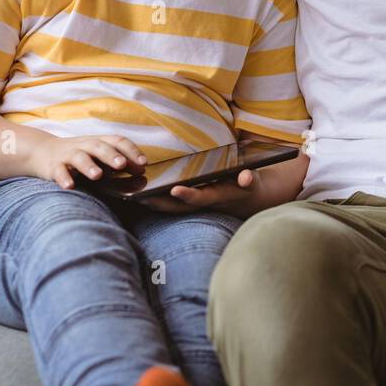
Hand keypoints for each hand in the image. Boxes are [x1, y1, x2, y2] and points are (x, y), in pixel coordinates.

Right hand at [30, 134, 146, 189]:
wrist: (43, 153)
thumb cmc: (81, 162)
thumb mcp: (102, 165)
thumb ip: (122, 174)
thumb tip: (144, 181)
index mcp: (100, 143)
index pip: (118, 141)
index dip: (131, 151)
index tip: (143, 163)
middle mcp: (85, 146)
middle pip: (99, 146)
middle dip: (111, 155)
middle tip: (122, 165)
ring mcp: (68, 155)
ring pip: (79, 157)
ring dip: (89, 165)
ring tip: (97, 175)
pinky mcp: (53, 166)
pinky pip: (58, 171)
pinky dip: (64, 178)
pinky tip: (70, 186)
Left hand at [142, 168, 261, 216]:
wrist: (248, 200)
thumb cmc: (248, 186)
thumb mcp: (252, 182)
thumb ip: (248, 179)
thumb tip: (246, 176)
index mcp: (217, 196)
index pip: (201, 197)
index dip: (188, 195)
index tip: (175, 189)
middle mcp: (204, 204)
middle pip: (179, 207)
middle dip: (160, 203)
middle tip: (141, 196)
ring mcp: (196, 205)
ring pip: (172, 208)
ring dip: (153, 204)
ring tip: (133, 196)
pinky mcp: (190, 204)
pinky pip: (171, 205)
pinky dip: (156, 201)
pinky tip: (139, 195)